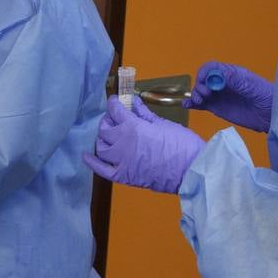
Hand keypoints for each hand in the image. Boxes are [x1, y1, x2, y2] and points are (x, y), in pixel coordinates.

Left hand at [83, 96, 205, 192]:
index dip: (114, 103)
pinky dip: (92, 162)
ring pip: (101, 147)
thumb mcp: (163, 123)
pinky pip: (102, 170)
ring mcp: (121, 161)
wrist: (191, 170)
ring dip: (103, 139)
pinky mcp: (124, 176)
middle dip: (108, 121)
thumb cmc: (182, 144)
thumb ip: (144, 113)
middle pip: (105, 129)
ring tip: (110, 136)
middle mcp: (121, 143)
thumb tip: (133, 101)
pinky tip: (86, 156)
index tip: (116, 101)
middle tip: (116, 119)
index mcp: (132, 127)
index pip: (115, 110)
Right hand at [183, 61, 273, 131]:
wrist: (273, 116)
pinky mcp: (217, 108)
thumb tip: (218, 75)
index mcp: (231, 74)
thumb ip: (236, 81)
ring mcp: (219, 96)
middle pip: (203, 79)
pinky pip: (201, 104)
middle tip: (206, 96)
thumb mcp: (253, 87)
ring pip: (200, 91)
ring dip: (195, 94)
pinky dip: (192, 103)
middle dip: (200, 85)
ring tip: (199, 102)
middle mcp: (222, 83)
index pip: (212, 68)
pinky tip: (187, 105)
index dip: (205, 73)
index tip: (205, 83)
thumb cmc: (267, 97)